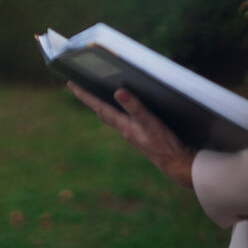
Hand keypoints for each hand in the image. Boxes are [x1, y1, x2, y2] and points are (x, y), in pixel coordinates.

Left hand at [68, 82, 197, 188]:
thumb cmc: (164, 144)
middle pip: (100, 110)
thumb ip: (136, 108)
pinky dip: (114, 111)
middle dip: (89, 99)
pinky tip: (119, 109)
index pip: (98, 106)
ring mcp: (130, 132)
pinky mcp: (139, 134)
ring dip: (100, 104)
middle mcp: (123, 128)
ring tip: (93, 95)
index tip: (71, 83)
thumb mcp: (151, 123)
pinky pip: (120, 119)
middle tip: (76, 87)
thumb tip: (119, 92)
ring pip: (109, 116)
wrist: (176, 164)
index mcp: (122, 124)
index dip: (85, 95)